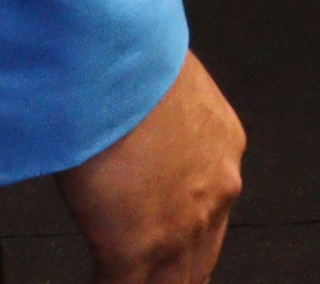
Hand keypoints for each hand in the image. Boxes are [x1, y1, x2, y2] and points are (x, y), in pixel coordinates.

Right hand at [55, 51, 242, 283]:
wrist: (116, 64)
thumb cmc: (133, 59)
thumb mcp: (167, 89)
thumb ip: (163, 123)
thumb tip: (140, 125)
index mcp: (223, 149)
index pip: (212, 211)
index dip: (189, 235)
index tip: (169, 240)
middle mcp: (215, 193)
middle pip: (202, 260)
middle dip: (178, 273)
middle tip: (156, 277)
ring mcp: (180, 229)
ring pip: (174, 282)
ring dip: (152, 282)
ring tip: (126, 279)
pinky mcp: (136, 250)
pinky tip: (96, 283)